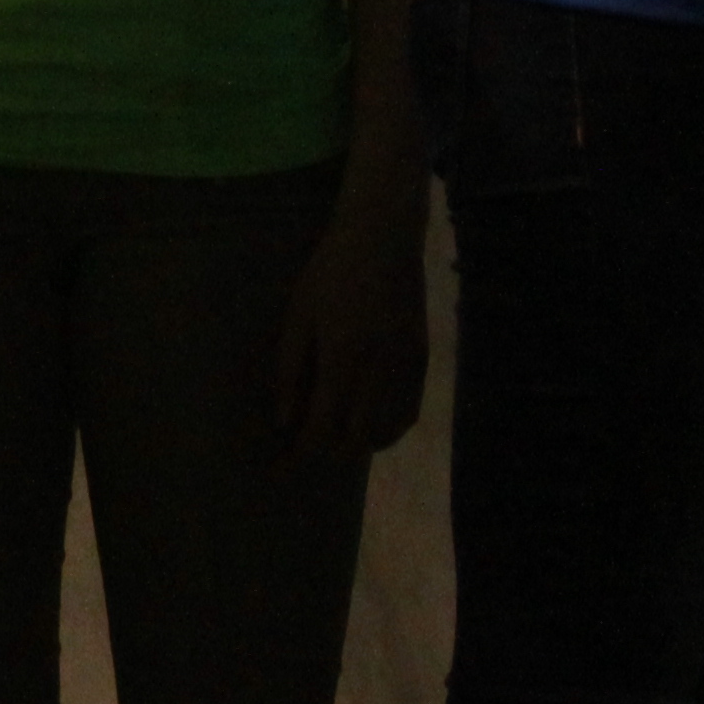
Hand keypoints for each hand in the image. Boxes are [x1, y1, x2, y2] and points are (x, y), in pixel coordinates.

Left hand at [271, 201, 427, 462]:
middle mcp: (380, 371)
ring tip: (333, 436)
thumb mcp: (299, 315)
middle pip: (356, 438)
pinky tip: (369, 425)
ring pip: (387, 431)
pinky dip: (388, 428)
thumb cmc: (330, 272)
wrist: (383, 238)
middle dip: (327, 451)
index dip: (301, 452)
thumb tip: (285, 421)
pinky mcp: (422, 360)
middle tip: (304, 448)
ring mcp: (407, 368)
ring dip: (358, 444)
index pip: (323, 425)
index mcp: (343, 358)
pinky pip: (409, 412)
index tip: (281, 465)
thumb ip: (292, 370)